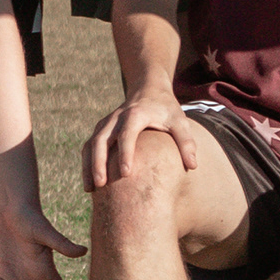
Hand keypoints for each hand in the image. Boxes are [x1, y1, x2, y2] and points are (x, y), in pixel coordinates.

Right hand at [81, 85, 198, 193]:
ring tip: (90, 189)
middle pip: (101, 140)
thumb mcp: (180, 121)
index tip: (125, 173)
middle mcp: (116, 118)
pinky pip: (89, 146)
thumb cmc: (166, 109)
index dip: (125, 153)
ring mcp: (105, 123)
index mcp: (135, 115)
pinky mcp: (101, 129)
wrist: (148, 90)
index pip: (127, 134)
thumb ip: (186, 142)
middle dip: (99, 163)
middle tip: (101, 184)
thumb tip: (192, 166)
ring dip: (88, 165)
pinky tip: (89, 183)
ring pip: (91, 144)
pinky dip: (86, 163)